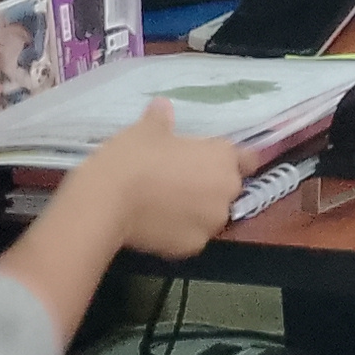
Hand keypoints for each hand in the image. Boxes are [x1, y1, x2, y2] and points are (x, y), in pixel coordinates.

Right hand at [61, 100, 252, 259]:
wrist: (106, 202)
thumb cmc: (132, 158)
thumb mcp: (144, 131)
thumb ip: (160, 120)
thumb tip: (162, 106)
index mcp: (222, 158)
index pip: (247, 159)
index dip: (231, 159)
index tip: (210, 160)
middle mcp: (226, 192)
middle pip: (226, 188)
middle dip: (209, 185)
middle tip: (178, 180)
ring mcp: (211, 223)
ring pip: (210, 215)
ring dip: (196, 210)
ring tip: (164, 204)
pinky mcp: (193, 247)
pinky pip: (191, 236)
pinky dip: (179, 231)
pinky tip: (156, 223)